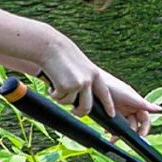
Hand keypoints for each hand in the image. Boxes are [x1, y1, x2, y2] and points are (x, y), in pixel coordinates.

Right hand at [39, 41, 159, 125]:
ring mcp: (78, 84)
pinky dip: (53, 93)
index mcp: (95, 75)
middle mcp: (89, 81)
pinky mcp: (65, 86)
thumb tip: (82, 97)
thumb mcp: (80, 66)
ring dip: (61, 98)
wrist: (50, 47)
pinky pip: (58, 98)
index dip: (109, 105)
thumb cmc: (63, 55)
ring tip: (56, 86)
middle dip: (79, 112)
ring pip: (69, 102)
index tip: (111, 114)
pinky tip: (51, 82)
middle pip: (86, 107)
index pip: (105, 94)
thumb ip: (85, 79)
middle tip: (73, 111)